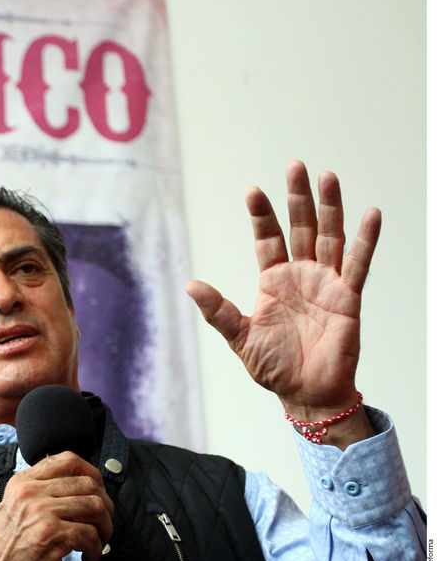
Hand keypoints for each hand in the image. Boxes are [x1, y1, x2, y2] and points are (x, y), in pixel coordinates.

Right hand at [0, 451, 112, 560]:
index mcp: (24, 483)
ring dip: (104, 529)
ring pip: (95, 507)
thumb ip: (41, 492)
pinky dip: (96, 549)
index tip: (98, 492)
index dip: (92, 474)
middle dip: (105, 507)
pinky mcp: (52, 536)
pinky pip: (90, 535)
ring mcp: (41, 513)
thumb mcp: (16, 508)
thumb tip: (80, 487)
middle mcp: (31, 493)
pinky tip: (88, 558)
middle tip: (102, 525)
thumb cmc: (11, 549)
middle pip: (89, 484)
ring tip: (97, 543)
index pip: (68, 460)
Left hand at [185, 160, 378, 445]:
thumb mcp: (240, 337)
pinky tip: (370, 215)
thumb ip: (219, 311)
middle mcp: (301, 275)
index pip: (267, 239)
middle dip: (298, 198)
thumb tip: (190, 285)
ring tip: (328, 177)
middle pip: (301, 228)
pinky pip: (358, 265)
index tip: (253, 191)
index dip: (262, 216)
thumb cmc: (274, 368)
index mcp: (274, 281)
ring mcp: (327, 283)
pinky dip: (365, 240)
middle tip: (296, 166)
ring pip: (330, 237)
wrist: (306, 394)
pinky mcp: (348, 298)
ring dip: (330, 208)